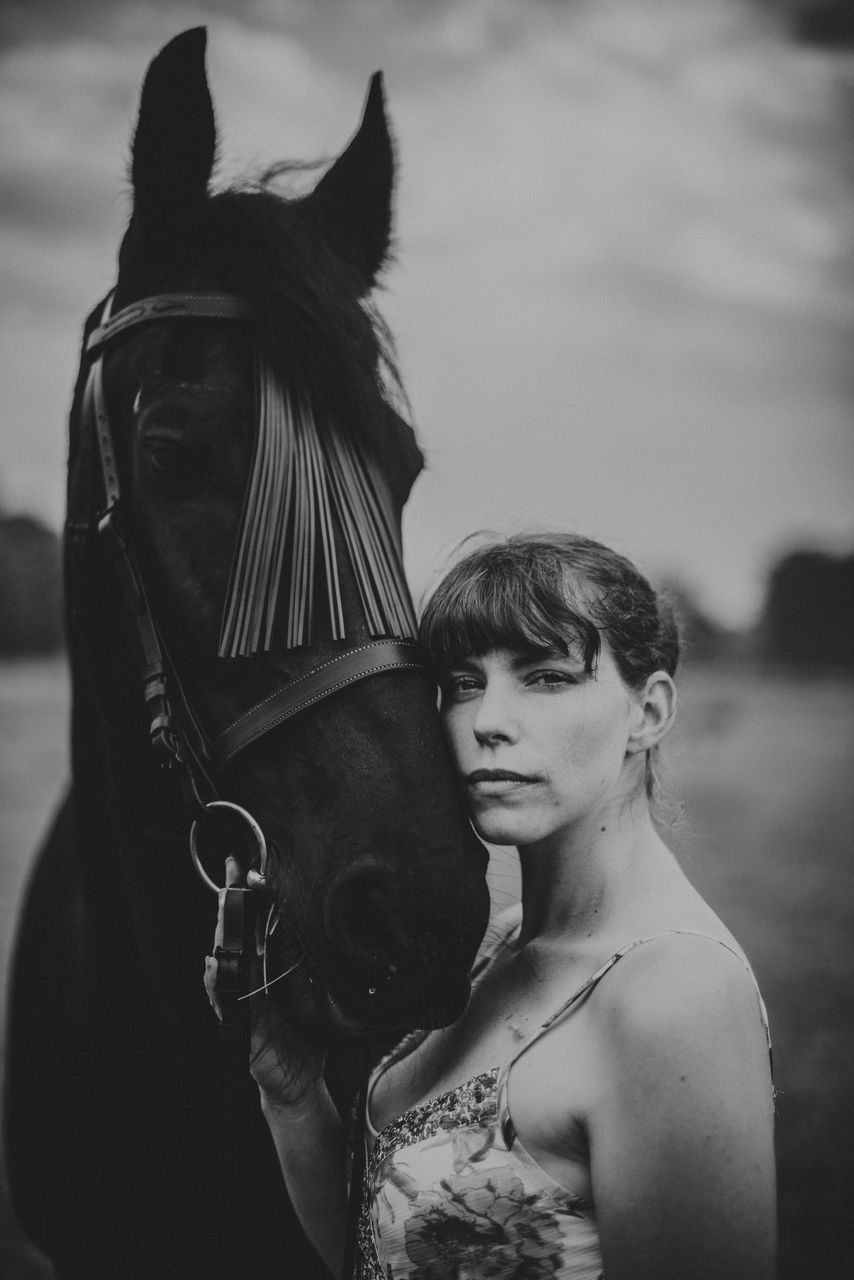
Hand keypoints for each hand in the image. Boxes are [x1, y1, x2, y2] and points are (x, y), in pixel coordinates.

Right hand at [204, 855, 326, 1106]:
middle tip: (231, 874)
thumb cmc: (309, 1034)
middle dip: (232, 904)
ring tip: (222, 911)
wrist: (303, 1082)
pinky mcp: (238, 1027)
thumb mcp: (318, 993)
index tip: (247, 864)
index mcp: (270, 969)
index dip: (250, 896)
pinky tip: (216, 966)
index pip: (257, 925)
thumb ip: (315, 965)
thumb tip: (329, 926)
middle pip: (238, 936)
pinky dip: (217, 984)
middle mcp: (252, 981)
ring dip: (223, 936)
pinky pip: (224, 1002)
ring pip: (226, 963)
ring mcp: (242, 1002)